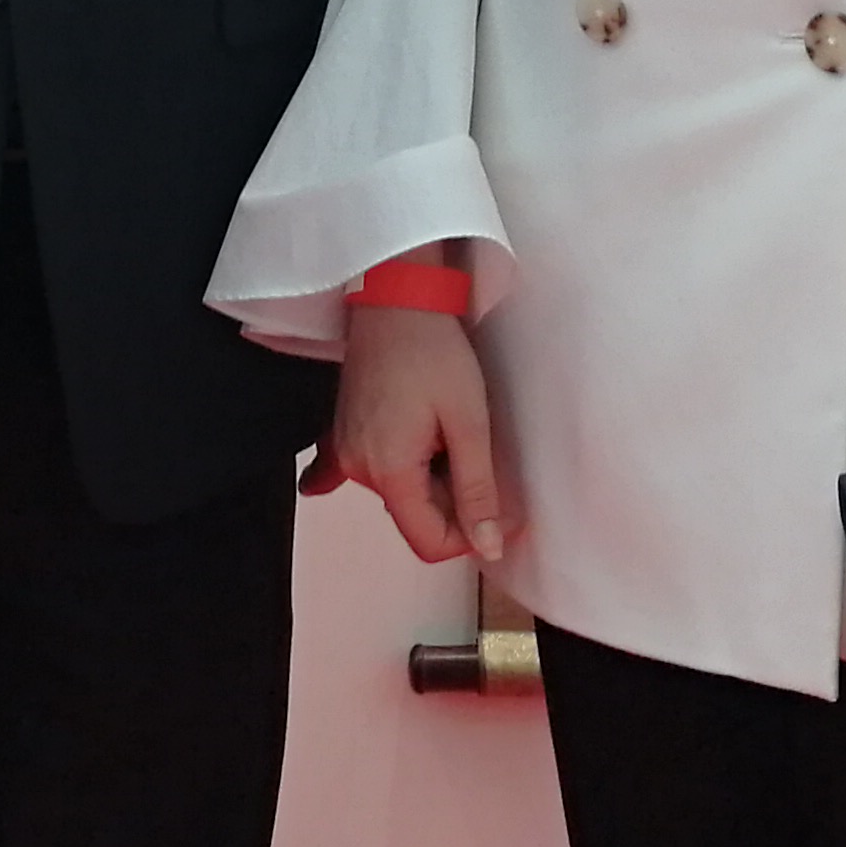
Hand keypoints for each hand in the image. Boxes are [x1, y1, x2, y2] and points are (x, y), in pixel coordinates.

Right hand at [325, 300, 509, 564]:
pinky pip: (371, 472)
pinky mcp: (345, 434)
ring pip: (402, 495)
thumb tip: (489, 547)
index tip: (500, 508)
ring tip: (451, 434)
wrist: (396, 299)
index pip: (429, 542)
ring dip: (434, 479)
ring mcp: (347, 452)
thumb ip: (477, 490)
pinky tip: (404, 455)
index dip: (471, 535)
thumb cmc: (434, 351)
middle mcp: (359, 469)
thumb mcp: (469, 422)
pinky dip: (396, 471)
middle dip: (455, 502)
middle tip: (481, 455)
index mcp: (389, 471)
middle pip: (415, 518)